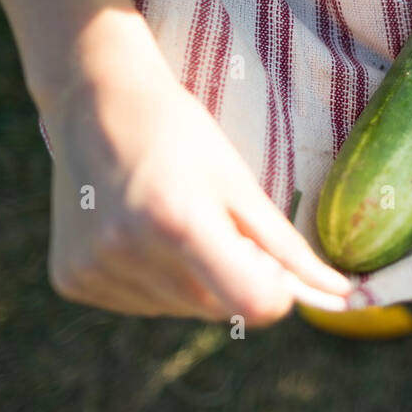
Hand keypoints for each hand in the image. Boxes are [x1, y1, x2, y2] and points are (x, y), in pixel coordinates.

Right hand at [41, 48, 350, 323]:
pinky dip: (156, 282)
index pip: (252, 304)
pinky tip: (142, 233)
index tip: (274, 267)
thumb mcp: (240, 182)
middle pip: (218, 310)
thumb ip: (288, 246)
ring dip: (194, 281)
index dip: (275, 294)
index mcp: (177, 219)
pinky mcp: (71, 279)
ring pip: (181, 310)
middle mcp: (128, 251)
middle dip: (233, 278)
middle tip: (219, 224)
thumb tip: (340, 294)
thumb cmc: (181, 133)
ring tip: (174, 219)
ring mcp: (94, 269)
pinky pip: (143, 305)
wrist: (95, 101)